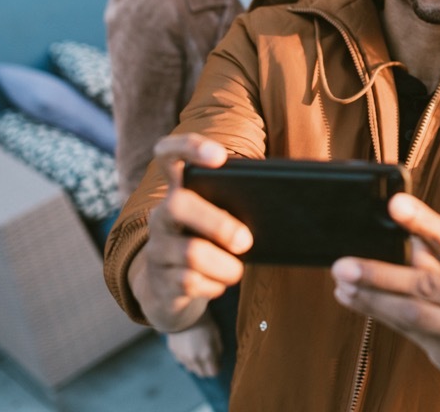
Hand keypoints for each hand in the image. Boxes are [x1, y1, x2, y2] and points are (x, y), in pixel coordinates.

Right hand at [128, 134, 250, 331]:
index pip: (169, 155)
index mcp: (179, 192)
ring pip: (191, 253)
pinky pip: (190, 283)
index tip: (220, 157)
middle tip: (245, 240)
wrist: (170, 291)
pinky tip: (218, 283)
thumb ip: (238, 204)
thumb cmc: (209, 243)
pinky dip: (214, 285)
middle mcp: (161, 215)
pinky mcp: (159, 281)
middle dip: (218, 223)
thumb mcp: (220, 220)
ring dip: (225, 265)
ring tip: (237, 270)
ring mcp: (156, 249)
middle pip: (178, 205)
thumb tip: (282, 204)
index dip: (190, 147)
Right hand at [166, 313, 221, 377]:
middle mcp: (194, 360)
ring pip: (191, 369)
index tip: (217, 364)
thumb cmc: (205, 322)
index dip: (216, 369)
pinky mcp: (174, 353)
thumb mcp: (217, 335)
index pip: (213, 373)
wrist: (184, 313)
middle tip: (208, 360)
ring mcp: (182, 358)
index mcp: (207, 355)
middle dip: (206, 369)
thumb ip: (218, 350)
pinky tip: (188, 348)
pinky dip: (186, 359)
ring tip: (197, 352)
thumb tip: (218, 360)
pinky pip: (182, 362)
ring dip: (196, 365)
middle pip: (201, 374)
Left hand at [331, 194, 439, 382]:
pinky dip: (380, 315)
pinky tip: (357, 301)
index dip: (424, 221)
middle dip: (380, 274)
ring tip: (342, 285)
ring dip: (373, 300)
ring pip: (415, 315)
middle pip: (428, 285)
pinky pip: (411, 334)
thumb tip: (400, 223)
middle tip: (343, 265)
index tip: (394, 204)